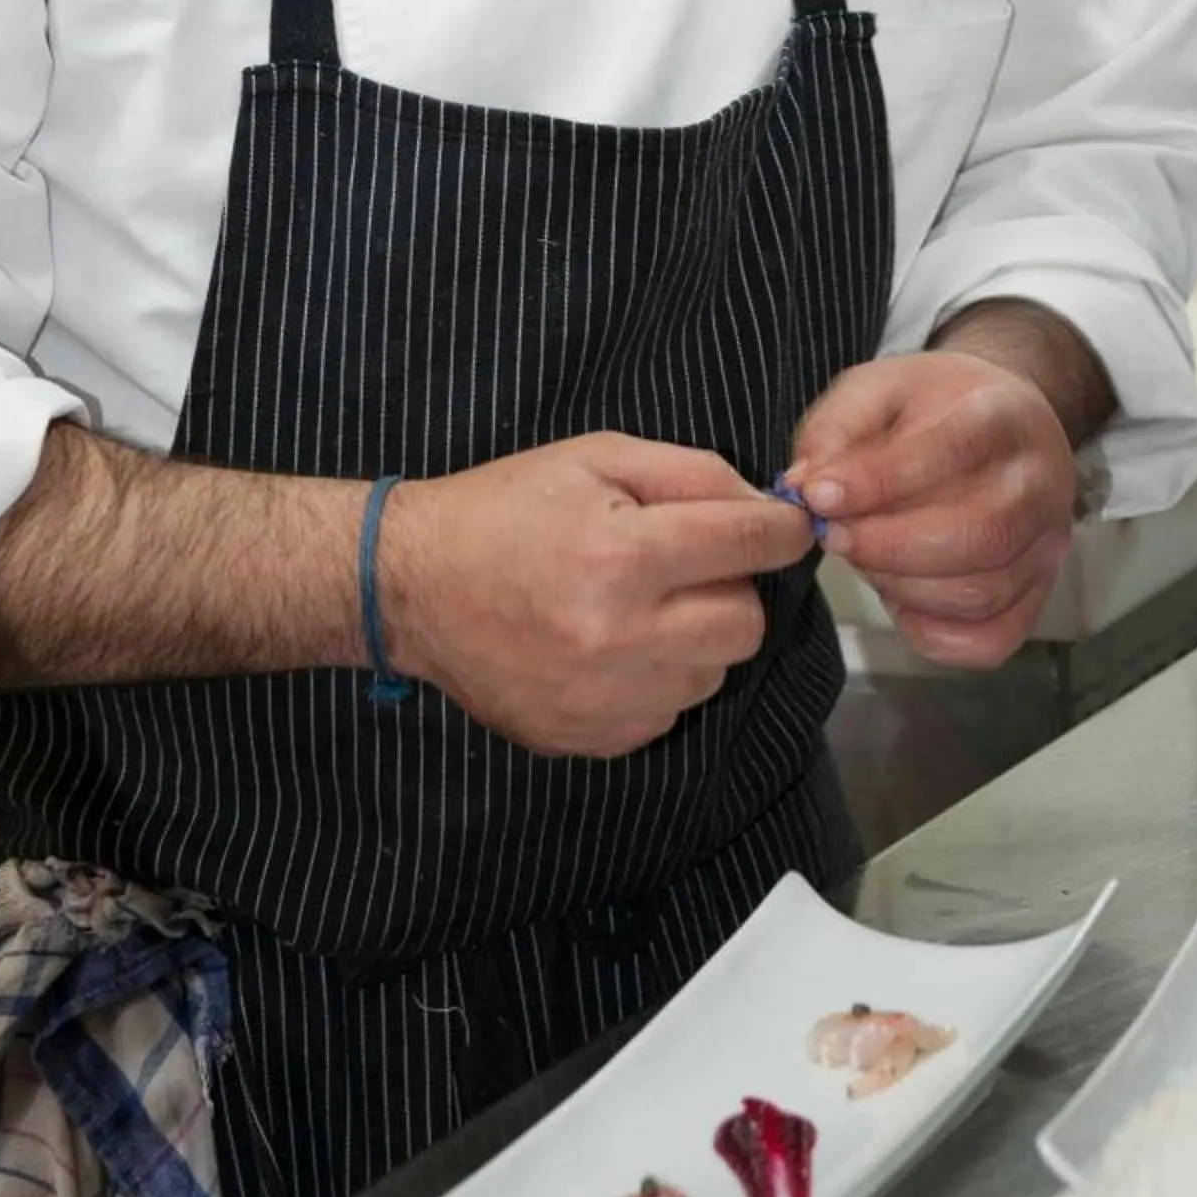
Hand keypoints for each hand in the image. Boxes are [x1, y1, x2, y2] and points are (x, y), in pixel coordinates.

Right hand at [380, 436, 812, 757]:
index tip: (784, 528)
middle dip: (731, 588)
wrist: (412, 587)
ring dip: (695, 638)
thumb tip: (769, 506)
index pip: (749, 546)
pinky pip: (668, 713)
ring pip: (711, 674)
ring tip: (639, 607)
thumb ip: (693, 474)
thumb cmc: (505, 510)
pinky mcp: (590, 737)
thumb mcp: (597, 459)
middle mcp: (620, 637)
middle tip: (686, 566)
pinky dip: (657, 680)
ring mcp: (605, 699)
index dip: (780, 530)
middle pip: (746, 624)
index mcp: (622, 556)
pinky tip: (611, 648)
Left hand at [790, 354, 1076, 666]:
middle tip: (833, 536)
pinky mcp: (1039, 591)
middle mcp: (1040, 481)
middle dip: (888, 546)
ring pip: (981, 591)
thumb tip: (805, 487)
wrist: (1004, 420)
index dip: (880, 481)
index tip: (819, 495)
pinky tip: (900, 601)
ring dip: (902, 588)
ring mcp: (1048, 542)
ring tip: (864, 557)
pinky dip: (935, 635)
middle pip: (979, 533)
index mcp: (1003, 414)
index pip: (952, 451)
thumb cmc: (934, 407)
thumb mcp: (877, 389)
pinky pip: (991, 639)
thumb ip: (835, 430)